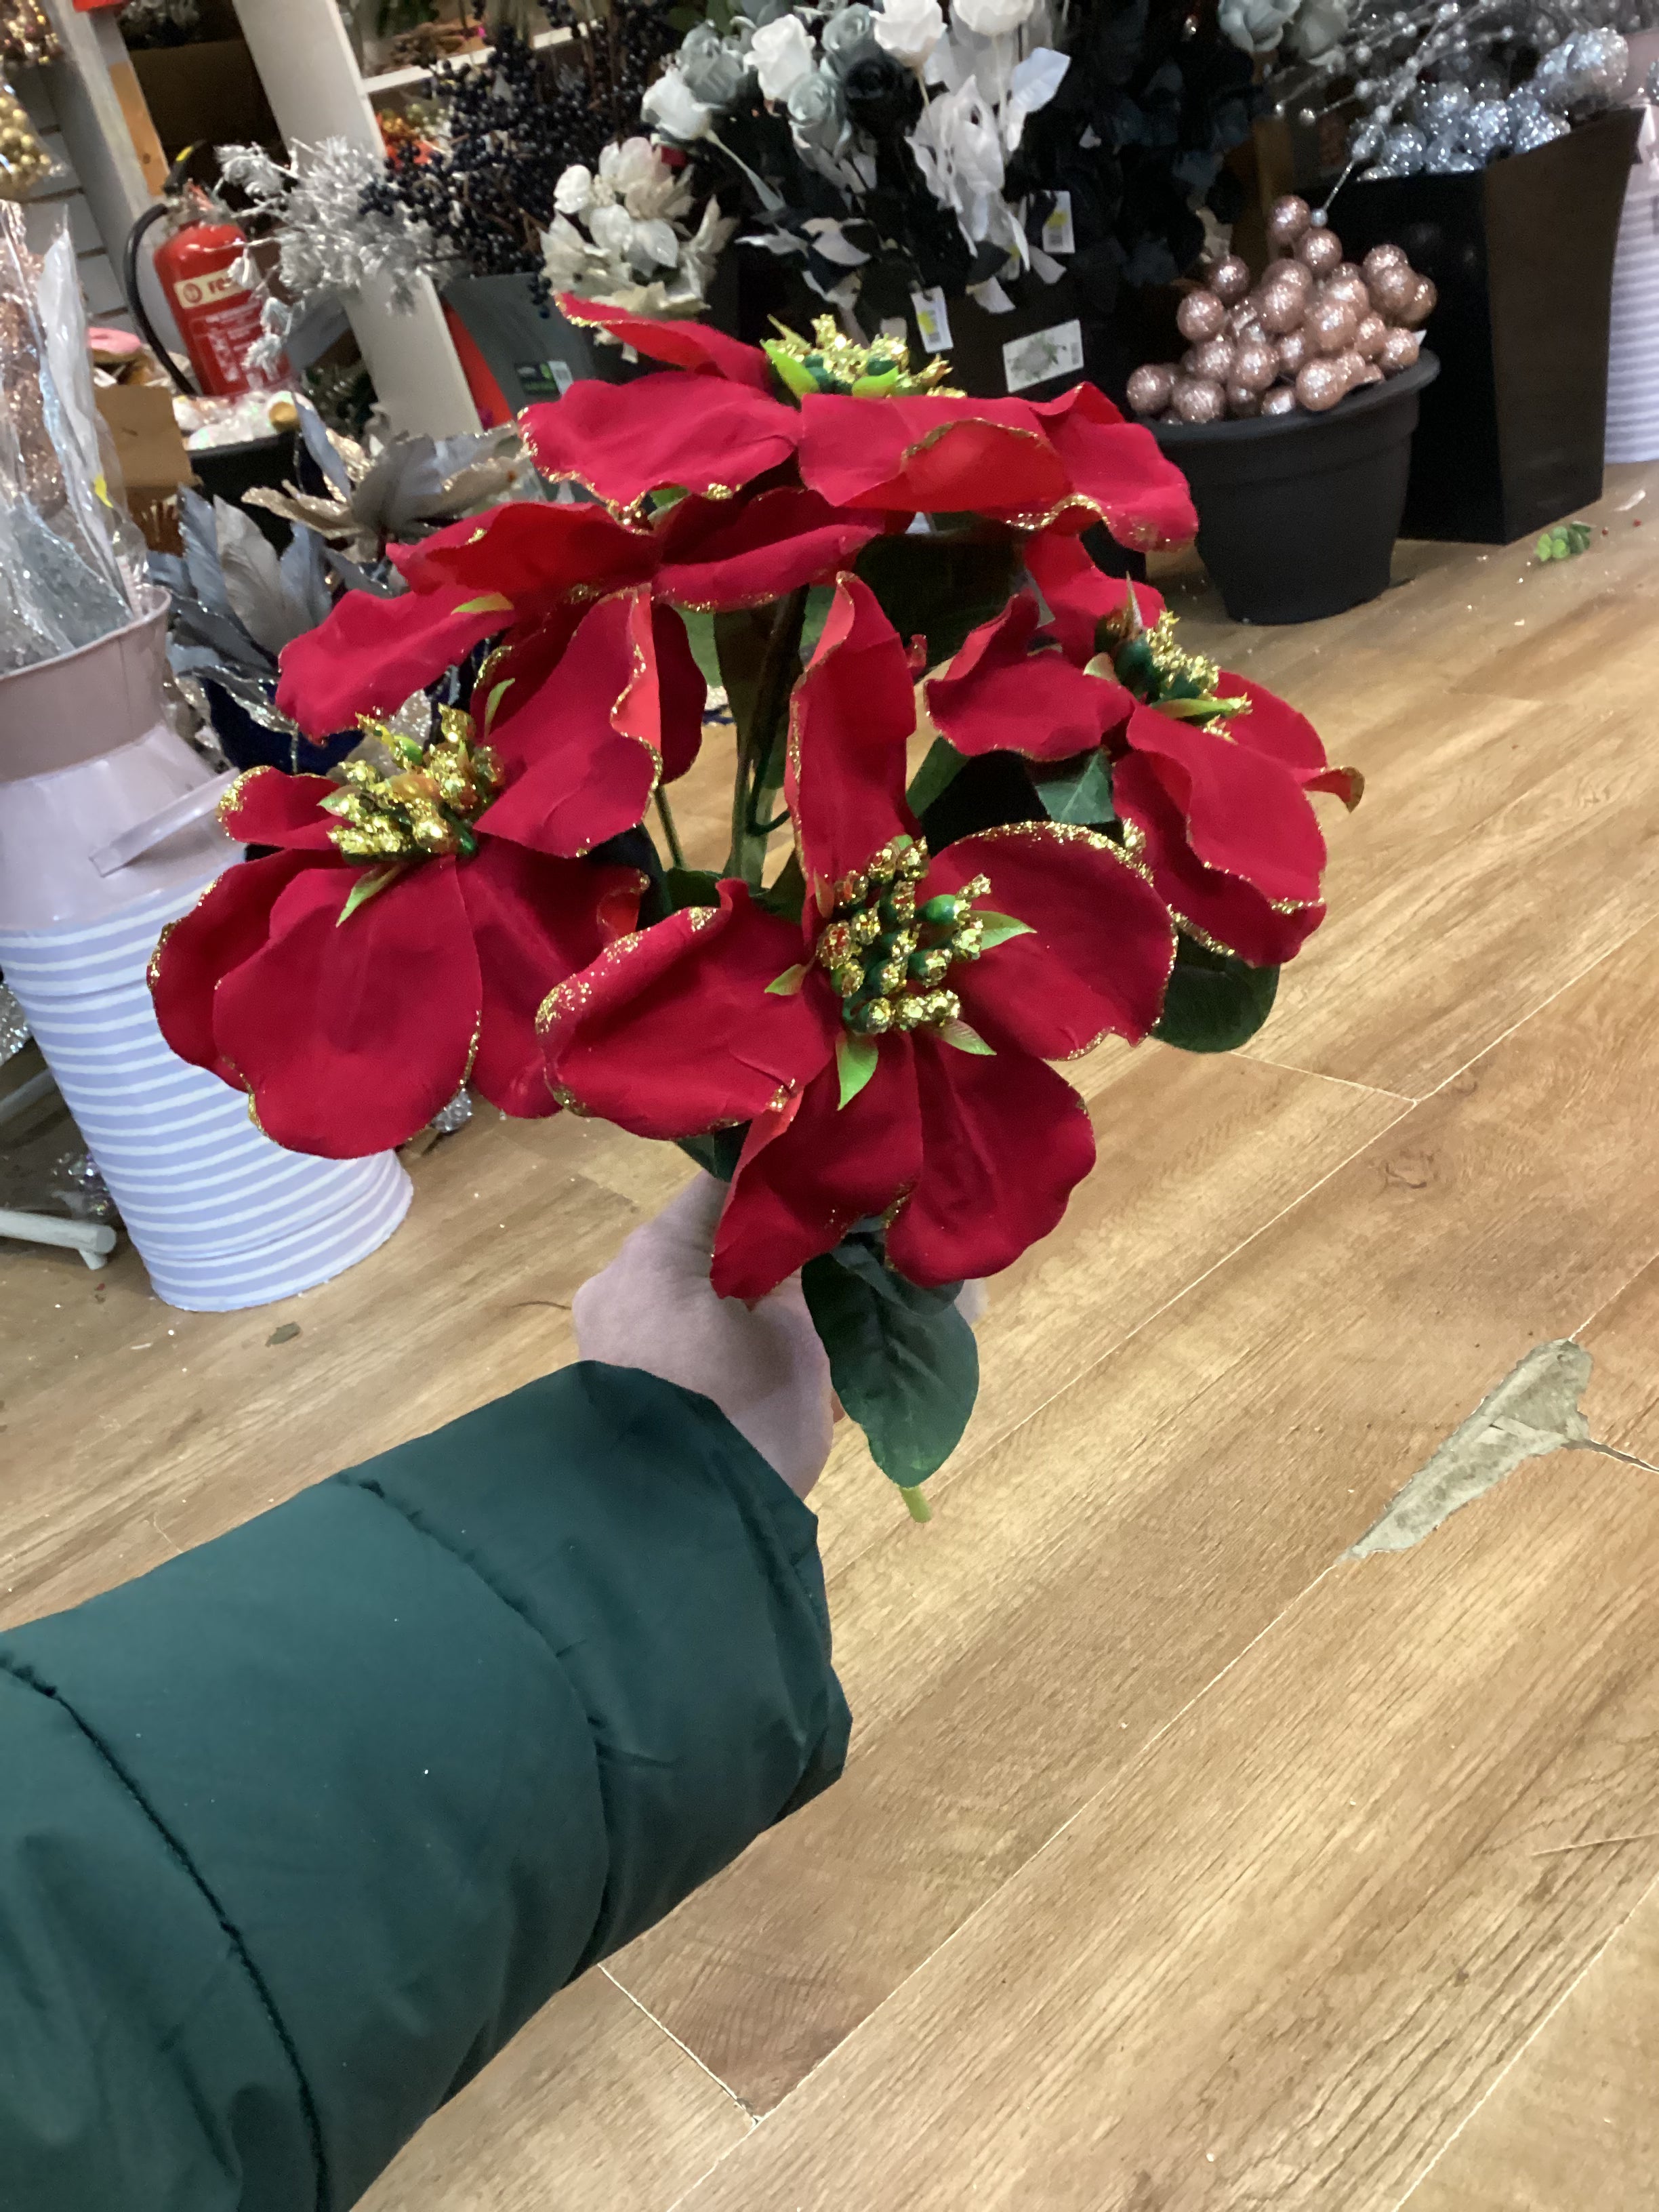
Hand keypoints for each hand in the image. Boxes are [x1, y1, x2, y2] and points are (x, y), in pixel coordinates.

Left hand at [573, 1174, 834, 1499]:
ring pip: (680, 1291)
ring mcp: (601, 1333)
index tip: (823, 1189)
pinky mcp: (602, 1381)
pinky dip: (706, 1337)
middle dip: (755, 1252)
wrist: (676, 1539)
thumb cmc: (745, 1423)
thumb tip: (798, 1239)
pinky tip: (751, 1361)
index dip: (776, 1183)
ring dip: (732, 1299)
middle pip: (697, 1241)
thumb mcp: (794, 1342)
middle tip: (817, 1265)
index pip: (720, 1185)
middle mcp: (615, 1281)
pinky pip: (662, 1336)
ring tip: (790, 1323)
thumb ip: (794, 1276)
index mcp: (655, 1253)